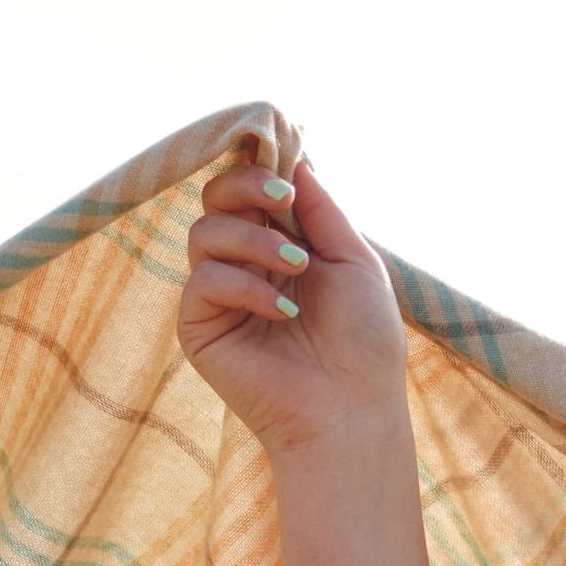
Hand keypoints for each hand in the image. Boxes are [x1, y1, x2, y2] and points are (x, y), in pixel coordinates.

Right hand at [179, 158, 409, 458]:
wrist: (352, 409)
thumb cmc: (365, 342)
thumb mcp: (353, 258)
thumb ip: (321, 206)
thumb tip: (295, 156)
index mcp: (282, 245)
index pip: (250, 189)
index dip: (259, 168)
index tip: (287, 173)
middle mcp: (246, 264)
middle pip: (216, 196)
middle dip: (247, 187)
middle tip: (284, 201)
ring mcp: (220, 295)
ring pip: (205, 231)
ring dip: (255, 241)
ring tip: (298, 268)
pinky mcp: (200, 327)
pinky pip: (203, 280)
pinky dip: (245, 285)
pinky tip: (283, 311)